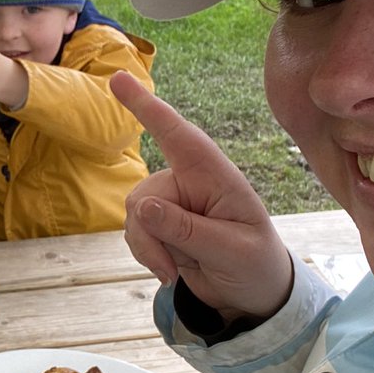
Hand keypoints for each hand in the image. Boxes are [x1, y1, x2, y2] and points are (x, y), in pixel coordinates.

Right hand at [110, 70, 292, 320]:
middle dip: (150, 236)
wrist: (251, 294)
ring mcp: (171, 202)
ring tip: (176, 272)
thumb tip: (140, 206)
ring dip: (149, 249)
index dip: (146, 107)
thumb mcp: (230, 250)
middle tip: (172, 270)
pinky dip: (146, 255)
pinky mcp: (159, 223)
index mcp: (214, 176)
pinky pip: (134, 231)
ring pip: (134, 216)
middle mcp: (188, 181)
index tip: (118, 79)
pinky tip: (172, 270)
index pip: (177, 135)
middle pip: (144, 195)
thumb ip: (187, 229)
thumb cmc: (255, 264)